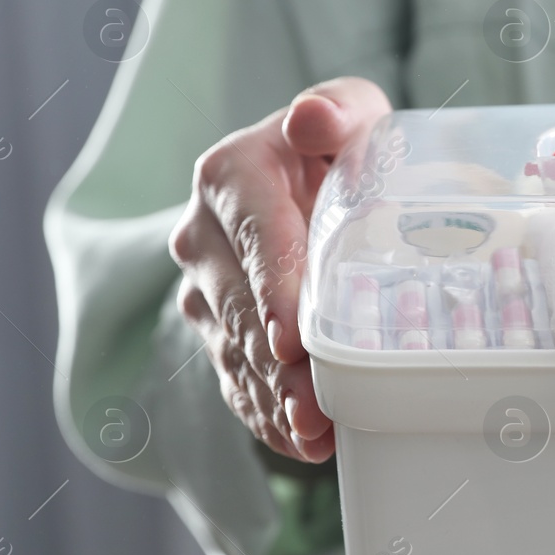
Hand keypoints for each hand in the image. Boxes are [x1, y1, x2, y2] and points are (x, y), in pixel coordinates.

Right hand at [168, 77, 392, 462]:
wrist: (317, 183)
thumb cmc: (345, 147)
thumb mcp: (352, 113)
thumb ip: (337, 110)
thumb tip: (313, 119)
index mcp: (229, 175)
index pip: (254, 235)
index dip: (273, 288)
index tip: (290, 336)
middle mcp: (202, 235)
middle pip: (241, 306)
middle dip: (279, 360)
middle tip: (317, 402)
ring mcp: (205, 290)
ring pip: (236, 352)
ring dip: (275, 398)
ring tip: (315, 432)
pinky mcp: (218, 332)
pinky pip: (237, 381)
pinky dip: (269, 415)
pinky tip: (303, 444)